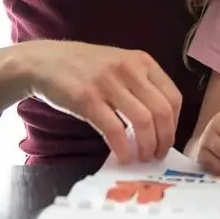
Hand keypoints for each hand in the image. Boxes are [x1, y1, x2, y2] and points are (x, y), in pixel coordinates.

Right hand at [7, 40, 181, 163]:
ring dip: (146, 146)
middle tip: (158, 155)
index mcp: (142, 61)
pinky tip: (124, 157)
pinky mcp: (87, 98)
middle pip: (162, 111)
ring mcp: (108, 82)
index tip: (167, 139)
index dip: (175, 124)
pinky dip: (123, 148)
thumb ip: (140, 85)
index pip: (173, 97)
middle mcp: (129, 69)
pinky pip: (114, 129)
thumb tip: (160, 123)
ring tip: (142, 158)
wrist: (44, 61)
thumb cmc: (85, 67)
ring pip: (142, 121)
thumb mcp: (120, 64)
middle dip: (164, 139)